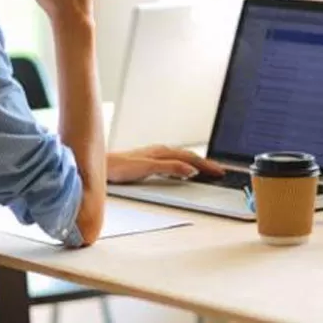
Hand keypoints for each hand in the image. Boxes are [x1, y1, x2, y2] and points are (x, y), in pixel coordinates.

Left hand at [106, 145, 225, 183]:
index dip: (206, 165)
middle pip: (188, 156)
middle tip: (220, 171)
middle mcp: (160, 151)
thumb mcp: (147, 167)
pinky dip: (184, 166)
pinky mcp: (149, 162)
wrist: (102, 166)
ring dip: (196, 164)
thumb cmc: (119, 166)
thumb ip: (169, 167)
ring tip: (208, 170)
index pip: (190, 157)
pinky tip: (184, 171)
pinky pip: (173, 162)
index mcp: (162, 151)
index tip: (220, 171)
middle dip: (205, 163)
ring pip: (181, 158)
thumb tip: (190, 169)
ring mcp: (155, 155)